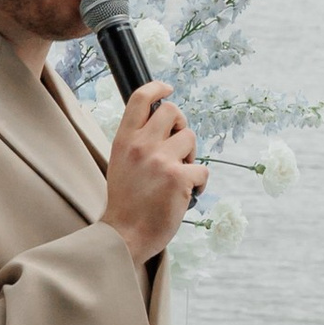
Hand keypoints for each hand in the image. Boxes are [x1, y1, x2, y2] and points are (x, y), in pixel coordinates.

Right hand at [103, 80, 203, 263]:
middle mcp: (141, 145)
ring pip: (191, 138)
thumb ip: (137, 143)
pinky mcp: (179, 177)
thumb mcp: (121, 164)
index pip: (140, 99)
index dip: (157, 88)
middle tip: (179, 146)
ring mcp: (161, 160)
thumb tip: (164, 127)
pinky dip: (200, 183)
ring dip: (191, 156)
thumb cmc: (126, 203)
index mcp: (124, 141)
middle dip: (182, 125)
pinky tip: (187, 196)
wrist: (124, 236)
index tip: (167, 88)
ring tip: (179, 177)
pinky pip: (203, 169)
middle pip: (173, 111)